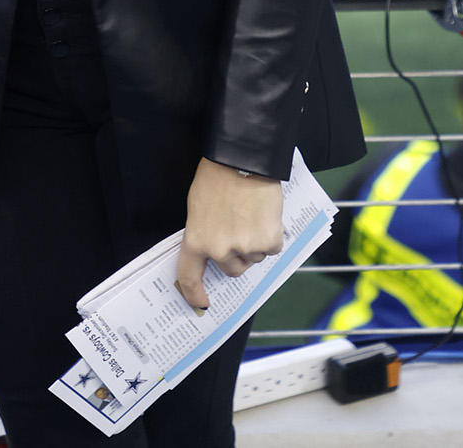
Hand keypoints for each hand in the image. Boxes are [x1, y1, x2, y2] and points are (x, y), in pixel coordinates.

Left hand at [175, 158, 283, 312]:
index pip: (190, 276)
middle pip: (233, 269)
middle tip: (239, 229)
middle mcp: (220, 250)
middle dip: (237, 255)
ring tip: (251, 214)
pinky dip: (272, 235)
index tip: (201, 303)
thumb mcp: (198, 207)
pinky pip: (272, 248)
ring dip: (255, 242)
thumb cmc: (217, 177)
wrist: (244, 159)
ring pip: (254, 257)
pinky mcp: (269, 241)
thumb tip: (214, 250)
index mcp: (197, 241)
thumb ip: (204, 232)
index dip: (194, 294)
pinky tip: (266, 214)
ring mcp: (246, 248)